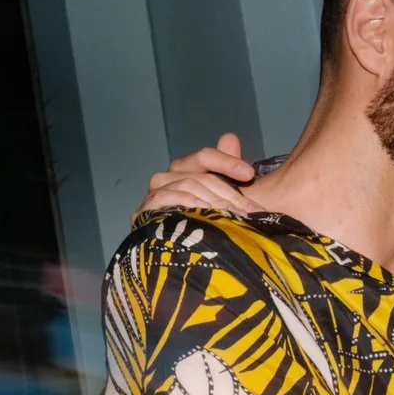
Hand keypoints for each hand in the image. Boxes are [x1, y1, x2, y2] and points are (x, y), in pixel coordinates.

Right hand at [135, 132, 260, 223]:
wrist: (181, 257)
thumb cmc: (203, 225)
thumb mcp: (221, 199)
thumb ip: (226, 169)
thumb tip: (230, 137)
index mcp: (184, 171)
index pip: (205, 156)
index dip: (227, 162)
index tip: (250, 174)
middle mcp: (166, 178)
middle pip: (199, 176)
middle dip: (228, 194)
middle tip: (250, 210)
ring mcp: (153, 195)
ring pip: (185, 186)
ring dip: (212, 202)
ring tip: (233, 217)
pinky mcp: (143, 213)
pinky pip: (163, 200)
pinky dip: (185, 204)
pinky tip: (202, 214)